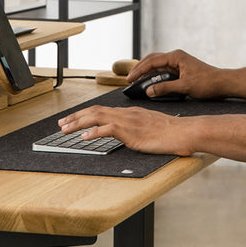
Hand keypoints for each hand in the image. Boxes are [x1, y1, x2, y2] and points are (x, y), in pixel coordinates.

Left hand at [58, 105, 192, 155]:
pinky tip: (84, 137)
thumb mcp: (150, 128)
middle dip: (76, 116)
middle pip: (95, 111)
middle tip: (61, 123)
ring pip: (97, 117)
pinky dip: (93, 132)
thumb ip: (137, 129)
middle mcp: (126, 113)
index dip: (85, 114)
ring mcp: (128, 121)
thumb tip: (130, 135)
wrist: (184, 131)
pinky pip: (108, 129)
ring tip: (65, 129)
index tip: (73, 119)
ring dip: (78, 122)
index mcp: (130, 112)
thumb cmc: (172, 132)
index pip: (102, 110)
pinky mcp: (131, 131)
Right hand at [127, 49, 223, 99]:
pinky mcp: (181, 69)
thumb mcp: (185, 87)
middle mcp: (176, 57)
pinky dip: (155, 76)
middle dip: (140, 69)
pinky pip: (164, 71)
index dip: (139, 70)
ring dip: (147, 72)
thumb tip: (149, 91)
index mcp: (176, 57)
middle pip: (152, 60)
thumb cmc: (208, 83)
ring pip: (157, 65)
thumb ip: (165, 88)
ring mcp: (178, 63)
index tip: (130, 79)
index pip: (152, 62)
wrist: (223, 83)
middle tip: (129, 79)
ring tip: (136, 81)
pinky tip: (150, 83)